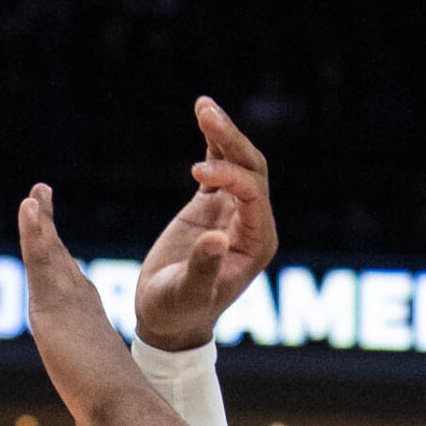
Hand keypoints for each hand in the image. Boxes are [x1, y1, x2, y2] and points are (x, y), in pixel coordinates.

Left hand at [18, 184, 154, 425]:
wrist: (122, 411)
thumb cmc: (119, 418)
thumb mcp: (98, 412)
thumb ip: (98, 420)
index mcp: (86, 324)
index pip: (68, 284)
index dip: (58, 259)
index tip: (51, 239)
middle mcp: (79, 307)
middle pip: (58, 259)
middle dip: (47, 230)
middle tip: (39, 196)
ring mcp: (67, 303)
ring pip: (48, 254)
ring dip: (38, 222)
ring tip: (33, 194)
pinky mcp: (52, 305)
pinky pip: (40, 258)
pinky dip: (36, 230)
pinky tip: (30, 206)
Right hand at [134, 97, 278, 350]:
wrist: (168, 320)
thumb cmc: (178, 312)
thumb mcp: (187, 294)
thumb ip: (203, 268)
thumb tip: (217, 238)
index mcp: (257, 242)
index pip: (254, 194)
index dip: (230, 176)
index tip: (196, 171)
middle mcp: (252, 223)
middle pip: (252, 169)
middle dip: (231, 141)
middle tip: (206, 112)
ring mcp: (233, 212)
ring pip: (238, 163)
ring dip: (223, 134)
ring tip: (203, 104)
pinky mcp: (212, 207)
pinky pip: (219, 167)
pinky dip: (212, 142)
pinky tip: (203, 113)